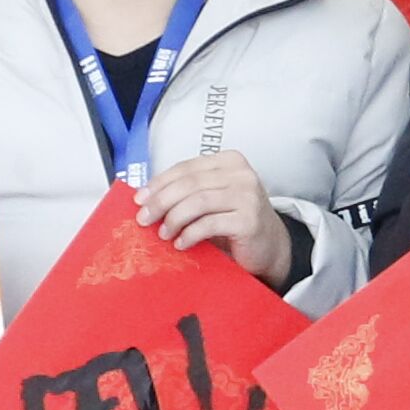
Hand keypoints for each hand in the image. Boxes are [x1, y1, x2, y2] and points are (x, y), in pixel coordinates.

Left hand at [139, 150, 294, 283]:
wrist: (270, 247)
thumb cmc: (235, 222)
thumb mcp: (211, 199)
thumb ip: (187, 192)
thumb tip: (146, 196)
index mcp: (229, 161)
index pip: (186, 167)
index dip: (159, 182)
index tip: (140, 199)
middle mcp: (241, 174)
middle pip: (189, 184)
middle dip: (161, 202)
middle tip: (144, 219)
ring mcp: (248, 196)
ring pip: (197, 202)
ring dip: (174, 219)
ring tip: (164, 234)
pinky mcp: (249, 220)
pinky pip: (209, 224)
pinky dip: (189, 235)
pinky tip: (181, 243)